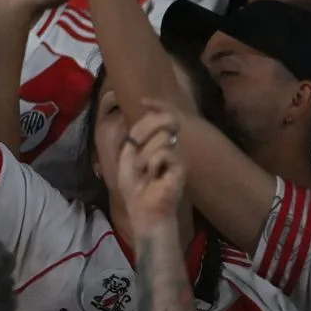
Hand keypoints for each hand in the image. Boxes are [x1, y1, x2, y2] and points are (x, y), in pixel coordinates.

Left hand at [118, 100, 185, 235]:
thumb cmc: (135, 185)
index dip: (156, 106)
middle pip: (161, 121)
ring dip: (144, 155)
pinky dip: (151, 163)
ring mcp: (178, 155)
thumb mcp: (128, 155)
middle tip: (136, 156)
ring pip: (160, 137)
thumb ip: (136, 133)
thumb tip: (144, 109)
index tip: (145, 102)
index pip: (160, 117)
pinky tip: (153, 176)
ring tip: (144, 172)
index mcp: (158, 142)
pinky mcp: (182, 167)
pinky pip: (163, 152)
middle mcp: (171, 145)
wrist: (143, 209)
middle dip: (142, 135)